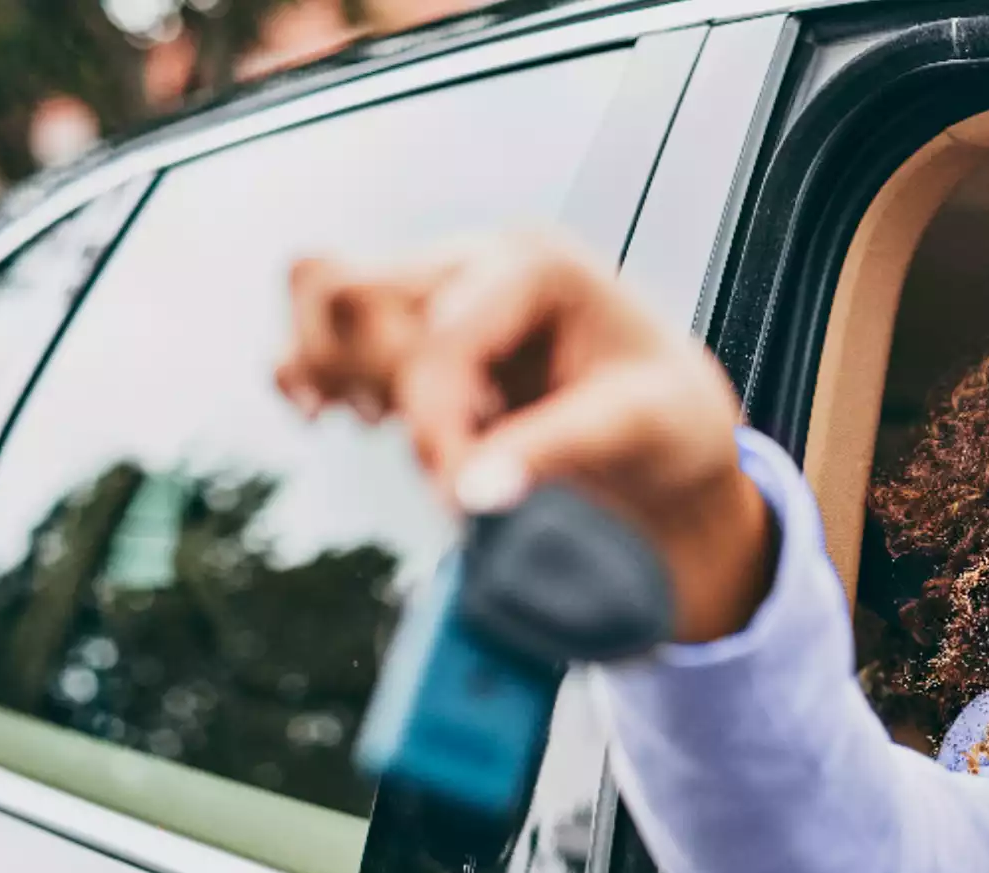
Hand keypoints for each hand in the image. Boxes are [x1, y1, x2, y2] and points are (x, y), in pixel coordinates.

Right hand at [273, 229, 772, 643]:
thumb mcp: (636, 430)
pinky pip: (323, 324)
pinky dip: (315, 373)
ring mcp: (439, 284)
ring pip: (320, 292)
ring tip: (382, 425)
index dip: (434, 427)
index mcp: (538, 266)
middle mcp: (477, 257)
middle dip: (377, 388)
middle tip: (438, 453)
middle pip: (350, 291)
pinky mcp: (414, 324)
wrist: (673, 434)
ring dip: (332, 372)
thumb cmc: (670, 419)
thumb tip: (466, 492)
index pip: (435, 338)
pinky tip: (357, 417)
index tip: (459, 500)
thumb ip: (550, 451)